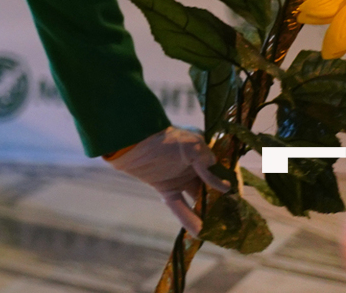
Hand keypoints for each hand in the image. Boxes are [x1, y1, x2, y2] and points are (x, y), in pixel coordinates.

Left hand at [106, 126, 226, 233]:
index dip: (230, 184)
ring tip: (222, 230)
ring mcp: (179, 179)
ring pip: (198, 200)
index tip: (241, 201)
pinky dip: (189, 220)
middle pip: (211, 189)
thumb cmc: (164, 138)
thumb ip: (208, 162)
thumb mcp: (192, 144)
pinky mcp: (165, 189)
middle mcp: (192, 168)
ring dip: (208, 214)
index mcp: (201, 154)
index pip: (220, 171)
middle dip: (222, 203)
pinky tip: (201, 234)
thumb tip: (222, 184)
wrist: (131, 141)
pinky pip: (180, 207)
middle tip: (235, 220)